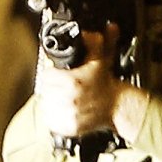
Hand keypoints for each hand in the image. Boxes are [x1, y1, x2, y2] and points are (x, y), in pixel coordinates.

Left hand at [38, 23, 122, 137]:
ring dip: (52, 99)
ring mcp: (68, 115)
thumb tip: (87, 33)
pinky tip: (65, 108)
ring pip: (46, 104)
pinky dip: (54, 114)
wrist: (117, 106)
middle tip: (61, 84)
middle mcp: (69, 100)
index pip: (47, 75)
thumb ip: (93, 42)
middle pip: (45, 89)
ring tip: (63, 96)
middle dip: (52, 85)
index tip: (57, 73)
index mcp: (73, 82)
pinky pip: (51, 120)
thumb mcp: (100, 59)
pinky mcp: (68, 128)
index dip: (51, 72)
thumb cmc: (106, 83)